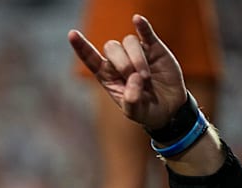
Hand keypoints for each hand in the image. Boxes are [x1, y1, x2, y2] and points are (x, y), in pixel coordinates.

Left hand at [69, 14, 186, 129]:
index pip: (90, 58)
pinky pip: (145, 33)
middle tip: (136, 79)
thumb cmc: (145, 110)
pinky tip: (138, 20)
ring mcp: (136, 52)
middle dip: (123, 63)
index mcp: (107, 76)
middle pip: (111, 47)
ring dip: (137, 59)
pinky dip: (142, 26)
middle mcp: (119, 61)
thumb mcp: (135, 112)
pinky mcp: (154, 48)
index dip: (81, 46)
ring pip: (129, 42)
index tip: (72, 34)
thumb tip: (134, 78)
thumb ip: (131, 101)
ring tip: (145, 78)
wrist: (168, 107)